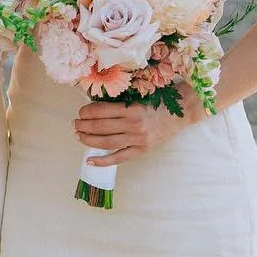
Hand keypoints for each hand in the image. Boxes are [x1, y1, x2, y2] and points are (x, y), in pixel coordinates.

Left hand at [73, 93, 198, 164]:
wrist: (181, 112)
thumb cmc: (157, 100)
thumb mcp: (137, 95)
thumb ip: (118, 101)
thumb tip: (94, 106)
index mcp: (130, 108)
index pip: (100, 110)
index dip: (86, 112)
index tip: (80, 112)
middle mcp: (133, 124)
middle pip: (100, 127)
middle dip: (83, 126)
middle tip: (74, 124)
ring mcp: (138, 139)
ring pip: (106, 142)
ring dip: (88, 140)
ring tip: (78, 136)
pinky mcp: (142, 150)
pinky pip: (119, 157)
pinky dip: (103, 160)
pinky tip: (90, 160)